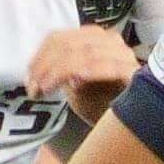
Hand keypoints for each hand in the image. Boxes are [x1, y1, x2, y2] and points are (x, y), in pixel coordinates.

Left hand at [25, 26, 143, 117]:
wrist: (130, 126)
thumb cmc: (101, 104)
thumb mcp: (73, 85)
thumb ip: (58, 70)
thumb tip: (40, 70)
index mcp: (94, 39)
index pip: (61, 37)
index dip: (40, 56)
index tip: (29, 78)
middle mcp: (111, 42)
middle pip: (70, 44)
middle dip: (46, 65)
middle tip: (33, 87)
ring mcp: (124, 56)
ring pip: (86, 53)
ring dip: (60, 70)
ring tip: (45, 89)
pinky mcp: (134, 73)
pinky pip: (109, 67)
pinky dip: (89, 71)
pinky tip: (74, 82)